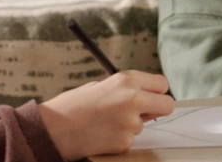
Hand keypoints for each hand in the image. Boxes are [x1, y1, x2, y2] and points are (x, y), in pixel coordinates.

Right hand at [37, 70, 174, 159]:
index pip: (162, 84)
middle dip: (159, 109)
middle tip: (145, 112)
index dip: (156, 92)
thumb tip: (145, 98)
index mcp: (127, 80)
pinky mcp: (125, 142)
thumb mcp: (101, 85)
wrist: (54, 128)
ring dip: (131, 125)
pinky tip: (102, 134)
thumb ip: (126, 90)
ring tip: (105, 123)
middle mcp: (133, 99)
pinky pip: (130, 139)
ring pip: (144, 124)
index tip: (151, 97)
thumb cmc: (73, 105)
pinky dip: (120, 138)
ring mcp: (130, 122)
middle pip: (167, 105)